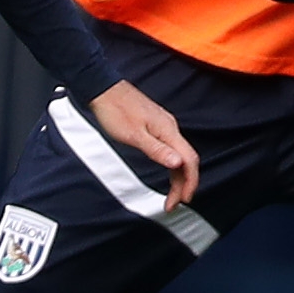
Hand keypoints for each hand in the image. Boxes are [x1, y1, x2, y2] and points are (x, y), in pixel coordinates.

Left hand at [88, 80, 199, 209]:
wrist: (103, 89)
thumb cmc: (114, 109)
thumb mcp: (133, 135)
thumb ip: (156, 150)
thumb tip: (177, 164)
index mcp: (168, 130)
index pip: (189, 160)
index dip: (190, 182)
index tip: (184, 198)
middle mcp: (169, 127)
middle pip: (186, 160)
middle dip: (183, 184)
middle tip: (174, 203)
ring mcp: (163, 126)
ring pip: (179, 155)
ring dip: (177, 177)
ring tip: (171, 194)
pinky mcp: (155, 125)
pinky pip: (171, 149)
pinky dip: (171, 164)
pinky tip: (166, 172)